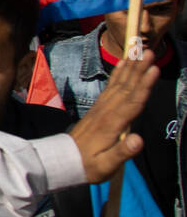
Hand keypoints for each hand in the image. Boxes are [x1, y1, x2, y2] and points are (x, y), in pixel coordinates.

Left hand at [68, 54, 157, 182]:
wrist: (62, 162)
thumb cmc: (87, 166)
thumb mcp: (105, 165)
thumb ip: (122, 152)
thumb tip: (139, 140)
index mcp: (111, 124)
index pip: (132, 102)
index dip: (144, 85)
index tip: (154, 69)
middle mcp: (106, 112)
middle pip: (126, 87)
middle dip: (139, 69)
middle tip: (149, 50)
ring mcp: (101, 108)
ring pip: (119, 84)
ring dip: (131, 67)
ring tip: (140, 50)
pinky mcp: (98, 108)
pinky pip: (110, 86)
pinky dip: (118, 73)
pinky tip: (123, 63)